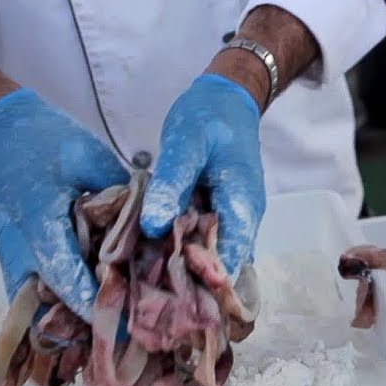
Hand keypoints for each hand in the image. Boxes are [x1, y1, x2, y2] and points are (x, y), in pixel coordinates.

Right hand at [0, 89, 128, 320]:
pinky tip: (75, 304)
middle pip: (40, 297)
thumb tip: (151, 223)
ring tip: (96, 327)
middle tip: (113, 335)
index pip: (63, 272)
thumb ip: (119, 194)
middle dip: (74, 320)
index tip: (117, 324)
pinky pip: (20, 283)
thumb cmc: (45, 136)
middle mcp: (11, 240)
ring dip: (56, 313)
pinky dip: (44, 297)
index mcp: (36, 216)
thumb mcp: (90, 156)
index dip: (89, 302)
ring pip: (26, 297)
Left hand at [140, 73, 265, 278]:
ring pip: (209, 255)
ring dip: (181, 266)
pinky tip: (150, 252)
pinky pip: (201, 240)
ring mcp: (231, 217)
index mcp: (242, 205)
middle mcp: (243, 219)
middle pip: (219, 265)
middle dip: (186, 280)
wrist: (226, 98)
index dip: (199, 279)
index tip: (163, 287)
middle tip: (143, 287)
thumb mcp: (185, 143)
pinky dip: (179, 248)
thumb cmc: (209, 117)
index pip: (229, 259)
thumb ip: (171, 184)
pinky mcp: (216, 213)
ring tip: (142, 276)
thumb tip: (154, 227)